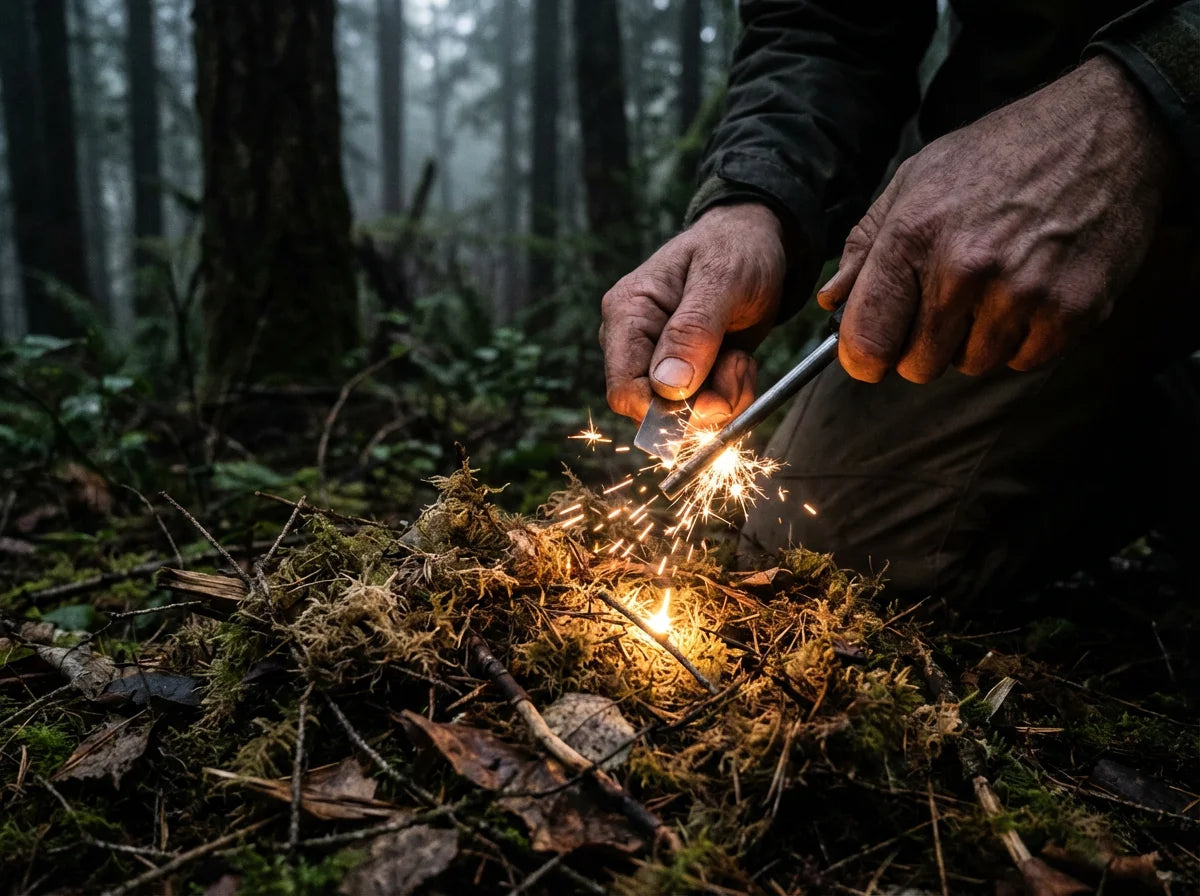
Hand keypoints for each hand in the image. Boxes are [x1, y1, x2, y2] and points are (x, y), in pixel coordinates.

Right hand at [600, 203, 786, 422]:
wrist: (756, 243)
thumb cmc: (735, 248)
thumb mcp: (722, 279)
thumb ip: (694, 330)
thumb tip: (668, 386)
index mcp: (627, 313)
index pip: (623, 389)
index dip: (663, 408)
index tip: (709, 399)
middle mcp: (634, 343)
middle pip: (653, 411)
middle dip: (702, 405)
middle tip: (740, 367)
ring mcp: (658, 362)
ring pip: (683, 417)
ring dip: (723, 399)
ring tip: (742, 359)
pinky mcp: (685, 374)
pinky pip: (703, 409)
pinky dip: (730, 396)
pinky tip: (740, 363)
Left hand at [818, 55, 1176, 382]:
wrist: (1107, 131)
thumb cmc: (1001, 154)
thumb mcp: (917, 179)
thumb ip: (867, 244)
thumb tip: (831, 300)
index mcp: (913, 236)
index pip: (866, 341)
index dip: (864, 357)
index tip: (874, 351)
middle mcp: (963, 269)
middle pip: (916, 366)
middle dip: (923, 346)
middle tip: (947, 306)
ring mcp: (1021, 293)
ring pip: (971, 365)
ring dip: (976, 340)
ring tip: (996, 286)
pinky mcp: (1072, 311)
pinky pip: (1024, 361)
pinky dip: (1024, 339)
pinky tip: (1032, 291)